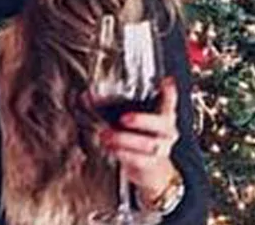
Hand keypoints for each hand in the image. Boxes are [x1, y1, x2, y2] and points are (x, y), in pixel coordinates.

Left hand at [97, 76, 180, 200]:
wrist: (151, 171)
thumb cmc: (139, 138)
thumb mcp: (132, 121)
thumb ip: (115, 106)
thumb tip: (85, 95)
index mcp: (163, 116)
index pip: (169, 102)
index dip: (169, 93)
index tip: (165, 82)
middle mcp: (166, 131)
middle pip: (162, 123)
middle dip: (141, 120)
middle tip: (123, 118)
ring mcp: (161, 149)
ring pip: (148, 143)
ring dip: (123, 139)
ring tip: (105, 135)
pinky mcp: (151, 165)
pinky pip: (138, 160)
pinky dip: (122, 153)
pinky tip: (110, 148)